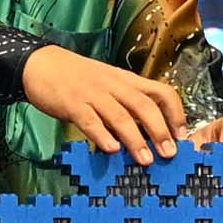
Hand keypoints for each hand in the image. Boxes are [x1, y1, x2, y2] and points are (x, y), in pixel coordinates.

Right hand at [22, 47, 188, 161]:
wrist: (40, 63)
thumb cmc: (76, 78)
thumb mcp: (107, 84)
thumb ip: (124, 104)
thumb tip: (145, 135)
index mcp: (126, 80)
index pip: (161, 91)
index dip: (175, 113)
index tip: (182, 135)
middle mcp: (113, 85)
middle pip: (144, 105)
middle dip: (160, 131)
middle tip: (169, 153)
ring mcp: (93, 94)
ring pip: (120, 115)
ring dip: (135, 139)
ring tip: (145, 160)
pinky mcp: (72, 103)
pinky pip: (90, 120)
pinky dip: (102, 135)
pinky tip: (111, 150)